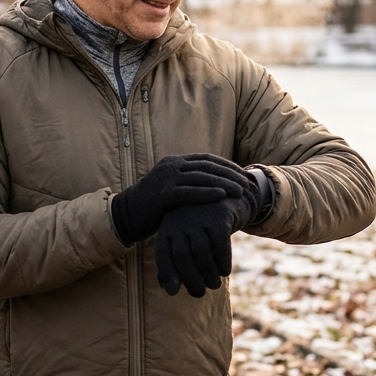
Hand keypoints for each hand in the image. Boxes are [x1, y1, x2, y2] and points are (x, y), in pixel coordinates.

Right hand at [111, 154, 251, 243]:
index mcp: (176, 162)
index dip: (228, 166)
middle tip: (248, 183)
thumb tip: (217, 186)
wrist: (127, 215)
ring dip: (224, 183)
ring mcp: (166, 179)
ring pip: (201, 177)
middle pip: (208, 166)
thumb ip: (190, 183)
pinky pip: (189, 192)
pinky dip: (207, 193)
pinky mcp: (162, 194)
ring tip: (240, 191)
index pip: (208, 159)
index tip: (245, 174)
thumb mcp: (174, 189)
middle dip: (230, 174)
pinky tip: (222, 197)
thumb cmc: (154, 206)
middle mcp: (171, 166)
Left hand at [154, 191, 258, 297]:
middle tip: (199, 293)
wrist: (227, 198)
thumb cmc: (202, 227)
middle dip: (190, 278)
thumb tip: (169, 290)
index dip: (167, 274)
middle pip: (182, 256)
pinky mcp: (219, 216)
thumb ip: (174, 262)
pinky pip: (220, 245)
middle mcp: (180, 220)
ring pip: (201, 252)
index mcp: (168, 227)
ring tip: (214, 285)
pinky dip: (223, 262)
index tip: (173, 292)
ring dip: (208, 274)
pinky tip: (225, 271)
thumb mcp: (186, 240)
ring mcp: (199, 216)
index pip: (163, 254)